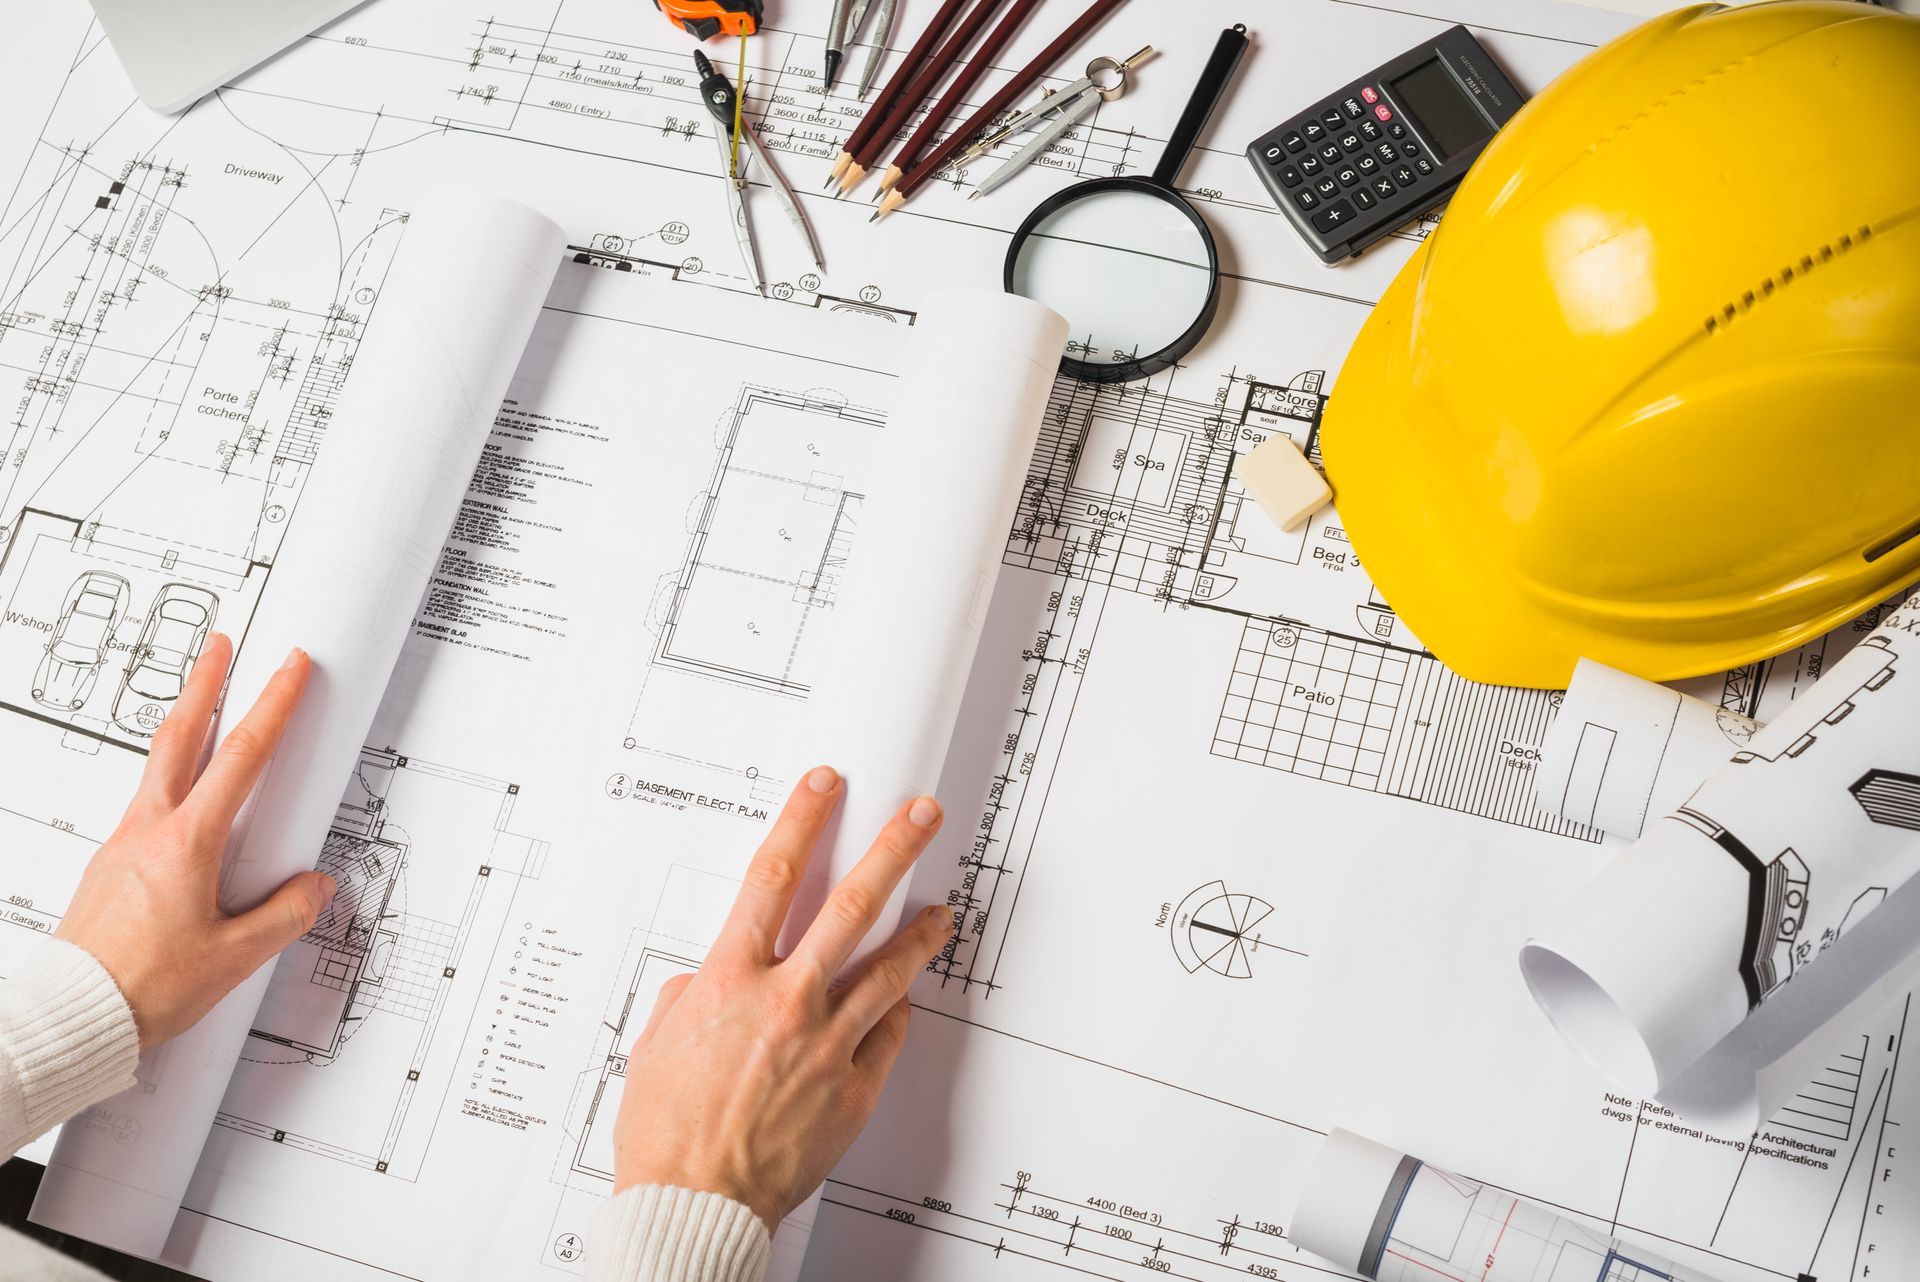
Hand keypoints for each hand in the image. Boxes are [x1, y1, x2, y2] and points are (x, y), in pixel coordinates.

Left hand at [56, 635, 335, 1047]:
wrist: (74, 1015)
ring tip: (199, 703)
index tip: (289, 668)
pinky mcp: (109, 866)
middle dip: (203, 684)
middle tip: (218, 647)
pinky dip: (168, 779)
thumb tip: (311, 887)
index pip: (242, 756)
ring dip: (182, 724)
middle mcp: (147, 832)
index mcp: (185, 843)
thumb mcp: (234, 956)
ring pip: (157, 766)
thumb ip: (284, 914)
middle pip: (179, 736)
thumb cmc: (142, 988)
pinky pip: (144, 806)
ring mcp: (121, 845)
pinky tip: (180, 795)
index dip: (272, 705)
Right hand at [612, 765, 950, 1229]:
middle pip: (852, 903)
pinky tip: (904, 996)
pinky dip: (896, 1010)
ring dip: (920, 930)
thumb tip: (711, 979)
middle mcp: (785, 1001)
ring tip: (943, 910)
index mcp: (729, 980)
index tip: (826, 786)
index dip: (803, 818)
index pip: (773, 875)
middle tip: (922, 816)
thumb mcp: (657, 1045)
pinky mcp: (854, 1086)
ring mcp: (827, 1042)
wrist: (695, 1204)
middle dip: (894, 848)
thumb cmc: (667, 1134)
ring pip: (888, 967)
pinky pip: (887, 1033)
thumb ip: (690, 996)